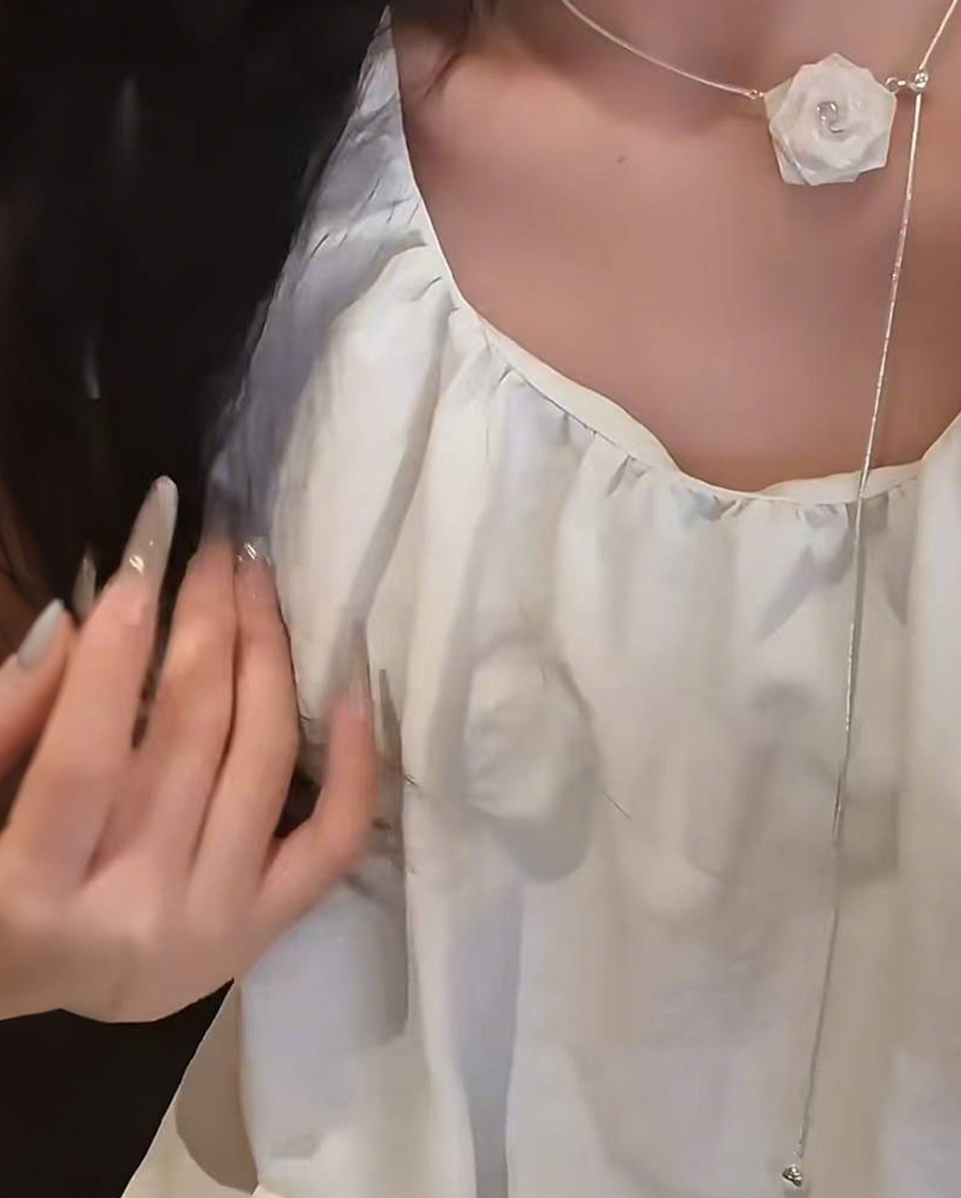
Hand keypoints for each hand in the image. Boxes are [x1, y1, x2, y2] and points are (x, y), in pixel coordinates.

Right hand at [0, 478, 377, 1022]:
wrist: (23, 982)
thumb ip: (12, 718)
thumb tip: (83, 618)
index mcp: (33, 896)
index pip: (90, 754)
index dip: (120, 648)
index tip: (147, 551)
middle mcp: (138, 916)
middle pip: (193, 737)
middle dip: (209, 622)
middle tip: (218, 546)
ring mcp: (217, 927)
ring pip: (265, 759)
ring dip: (268, 652)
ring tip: (259, 580)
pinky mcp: (265, 929)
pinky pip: (336, 838)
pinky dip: (357, 759)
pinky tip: (353, 679)